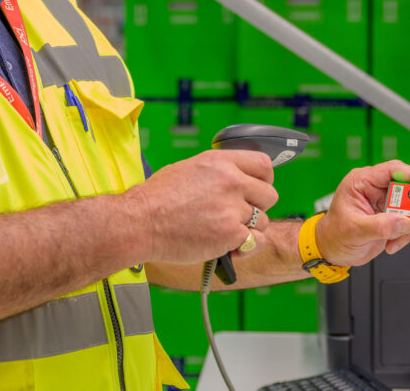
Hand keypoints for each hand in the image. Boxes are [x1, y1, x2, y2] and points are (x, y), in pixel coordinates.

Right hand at [125, 149, 278, 264]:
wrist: (140, 222)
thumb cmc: (156, 198)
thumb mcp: (188, 169)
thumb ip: (217, 172)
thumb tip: (234, 178)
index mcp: (220, 162)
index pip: (263, 165)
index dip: (264, 180)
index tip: (256, 189)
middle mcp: (231, 181)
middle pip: (269, 195)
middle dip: (257, 207)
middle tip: (237, 215)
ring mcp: (233, 208)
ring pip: (263, 221)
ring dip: (248, 229)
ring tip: (225, 232)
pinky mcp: (231, 233)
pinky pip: (256, 242)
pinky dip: (245, 248)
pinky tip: (228, 248)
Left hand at [316, 160, 409, 266]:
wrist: (332, 250)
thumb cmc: (334, 234)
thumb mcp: (355, 230)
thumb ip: (380, 226)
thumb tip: (404, 221)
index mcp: (361, 181)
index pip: (392, 170)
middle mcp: (374, 188)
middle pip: (407, 187)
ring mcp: (384, 202)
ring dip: (408, 226)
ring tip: (395, 240)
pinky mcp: (390, 216)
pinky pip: (408, 222)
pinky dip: (404, 235)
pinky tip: (391, 243)